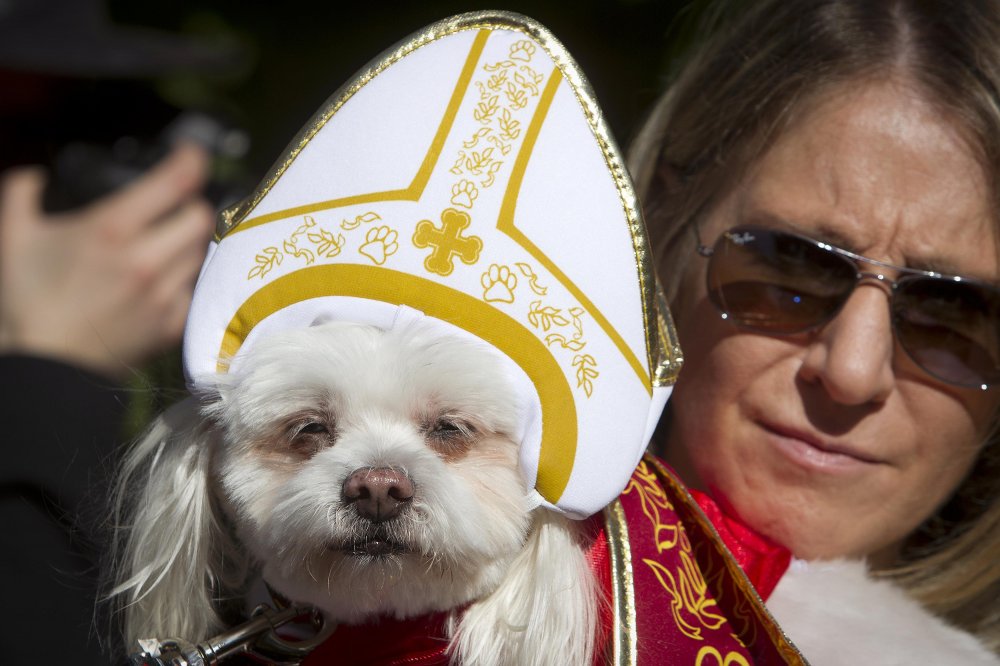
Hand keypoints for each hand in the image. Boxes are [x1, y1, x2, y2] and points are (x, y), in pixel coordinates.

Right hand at [0, 143, 214, 379]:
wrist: (46, 364)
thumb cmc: (28, 300)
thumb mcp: (14, 237)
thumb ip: (21, 194)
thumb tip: (32, 174)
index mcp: (111, 229)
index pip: (174, 182)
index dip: (192, 160)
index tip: (192, 154)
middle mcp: (145, 259)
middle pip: (200, 216)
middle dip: (191, 204)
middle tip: (176, 206)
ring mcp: (162, 294)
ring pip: (199, 252)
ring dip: (187, 242)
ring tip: (166, 242)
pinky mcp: (171, 323)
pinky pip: (193, 289)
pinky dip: (183, 280)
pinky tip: (164, 279)